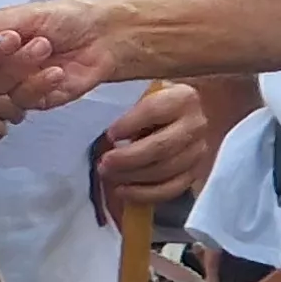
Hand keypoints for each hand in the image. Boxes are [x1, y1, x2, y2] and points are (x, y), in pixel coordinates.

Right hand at [0, 0, 130, 110]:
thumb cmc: (68, 18)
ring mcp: (15, 83)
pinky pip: (24, 100)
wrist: (104, 36)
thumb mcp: (28, 13)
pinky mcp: (34, 99)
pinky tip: (56, 71)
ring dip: (21, 67)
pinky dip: (39, 85)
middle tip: (16, 38)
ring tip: (45, 46)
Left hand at [96, 81, 213, 205]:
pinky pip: (171, 189)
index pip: (153, 111)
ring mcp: (198, 151)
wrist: (190, 115)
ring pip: (164, 171)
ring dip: (132, 177)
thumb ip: (120, 87)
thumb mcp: (142, 88)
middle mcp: (196, 125)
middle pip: (160, 147)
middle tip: (103, 163)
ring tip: (108, 175)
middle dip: (127, 159)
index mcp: (183, 98)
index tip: (110, 134)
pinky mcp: (195, 172)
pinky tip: (124, 191)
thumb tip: (82, 90)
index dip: (128, 124)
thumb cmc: (157, 101)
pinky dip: (144, 194)